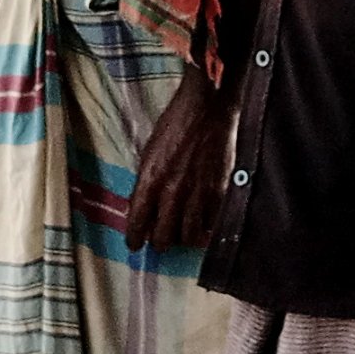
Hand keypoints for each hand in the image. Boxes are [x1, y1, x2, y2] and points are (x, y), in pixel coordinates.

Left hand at [125, 71, 232, 249]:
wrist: (207, 108)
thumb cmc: (175, 125)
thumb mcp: (149, 153)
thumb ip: (145, 183)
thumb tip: (140, 208)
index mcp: (150, 180)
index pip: (137, 223)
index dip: (134, 239)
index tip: (134, 245)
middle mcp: (172, 192)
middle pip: (164, 238)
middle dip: (159, 242)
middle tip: (160, 240)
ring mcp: (198, 194)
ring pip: (189, 236)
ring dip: (183, 238)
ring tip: (183, 234)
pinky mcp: (219, 191)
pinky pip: (212, 223)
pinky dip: (207, 228)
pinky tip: (204, 224)